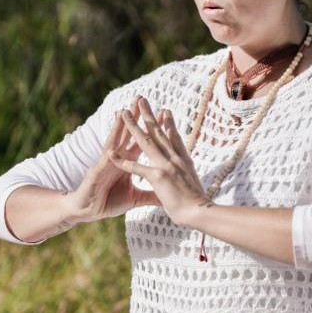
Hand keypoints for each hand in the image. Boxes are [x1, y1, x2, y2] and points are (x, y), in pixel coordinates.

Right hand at [65, 97, 161, 224]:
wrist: (89, 212)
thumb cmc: (109, 202)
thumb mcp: (135, 198)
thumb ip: (151, 194)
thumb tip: (167, 197)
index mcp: (129, 162)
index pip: (144, 141)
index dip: (153, 128)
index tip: (165, 113)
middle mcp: (118, 158)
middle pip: (129, 134)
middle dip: (136, 117)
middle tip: (142, 99)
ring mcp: (106, 163)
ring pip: (114, 141)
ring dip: (119, 127)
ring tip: (123, 111)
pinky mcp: (97, 172)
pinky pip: (103, 160)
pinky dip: (107, 152)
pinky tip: (110, 144)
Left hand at [107, 96, 210, 225]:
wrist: (200, 212)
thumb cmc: (198, 203)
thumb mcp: (193, 184)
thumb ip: (187, 176)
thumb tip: (188, 176)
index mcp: (184, 160)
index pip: (175, 138)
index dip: (169, 124)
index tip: (164, 111)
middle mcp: (175, 158)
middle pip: (160, 133)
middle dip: (150, 115)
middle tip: (142, 100)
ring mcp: (166, 165)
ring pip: (146, 142)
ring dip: (134, 126)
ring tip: (125, 113)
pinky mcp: (158, 176)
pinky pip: (136, 167)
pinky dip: (122, 160)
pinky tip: (111, 154)